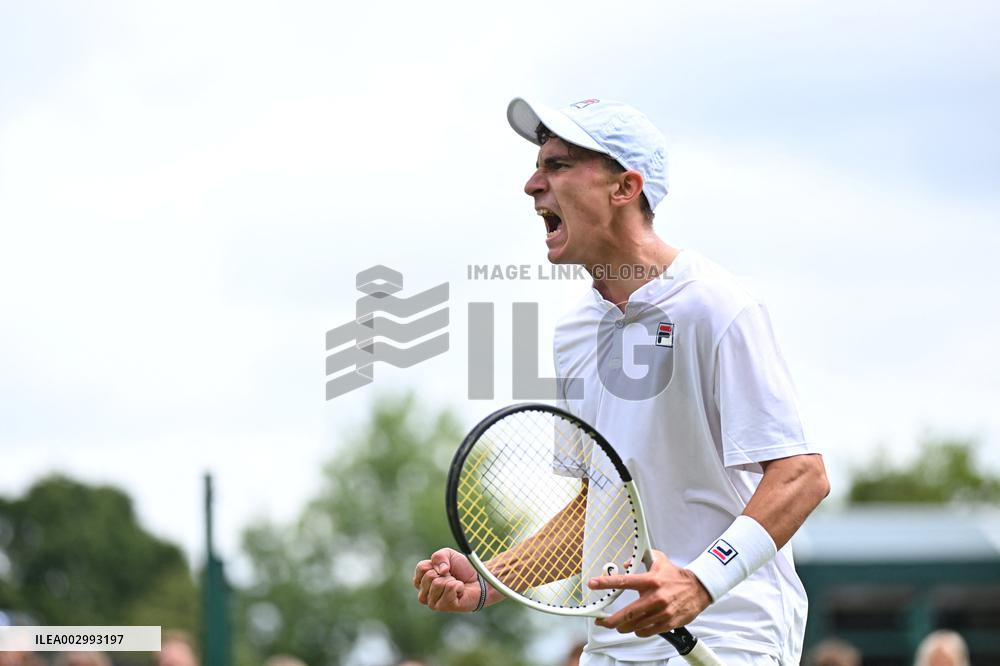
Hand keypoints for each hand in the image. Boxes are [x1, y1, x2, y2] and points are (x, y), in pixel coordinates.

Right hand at [412, 548, 482, 611]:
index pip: (421, 568)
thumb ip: (438, 556)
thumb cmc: (462, 569)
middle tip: (451, 577)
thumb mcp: (448, 555)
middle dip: (444, 573)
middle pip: (429, 576)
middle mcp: (424, 594)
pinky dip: (458, 585)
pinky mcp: (445, 607)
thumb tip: (441, 571)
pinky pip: (449, 588)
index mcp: (421, 582)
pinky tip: (460, 590)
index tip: (444, 568)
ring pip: (438, 583)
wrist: (478, 580)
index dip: (435, 564)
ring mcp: (433, 603)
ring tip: (455, 584)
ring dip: (451, 580)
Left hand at [588, 550, 710, 636]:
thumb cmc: (675, 575)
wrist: (698, 588)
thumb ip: (641, 557)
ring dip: (623, 627)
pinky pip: (647, 631)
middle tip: (602, 621)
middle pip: (627, 613)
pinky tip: (637, 626)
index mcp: (650, 580)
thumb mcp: (658, 559)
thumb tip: (626, 563)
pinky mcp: (668, 622)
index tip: (592, 584)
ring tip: (619, 624)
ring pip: (635, 625)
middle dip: (611, 620)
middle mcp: (655, 597)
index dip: (606, 583)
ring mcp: (662, 612)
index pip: (624, 581)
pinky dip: (638, 630)